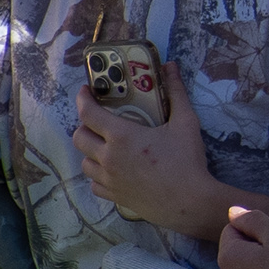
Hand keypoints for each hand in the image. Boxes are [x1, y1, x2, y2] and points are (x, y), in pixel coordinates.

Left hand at [72, 60, 230, 235]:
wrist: (189, 201)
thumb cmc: (187, 161)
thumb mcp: (186, 123)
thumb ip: (176, 93)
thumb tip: (171, 67)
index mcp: (121, 136)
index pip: (88, 113)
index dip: (83, 99)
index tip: (86, 91)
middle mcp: (108, 157)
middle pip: (79, 137)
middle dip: (84, 125)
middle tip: (98, 120)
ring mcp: (109, 179)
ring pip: (84, 161)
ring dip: (90, 151)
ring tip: (105, 146)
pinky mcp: (114, 196)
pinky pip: (94, 184)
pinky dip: (99, 175)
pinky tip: (112, 171)